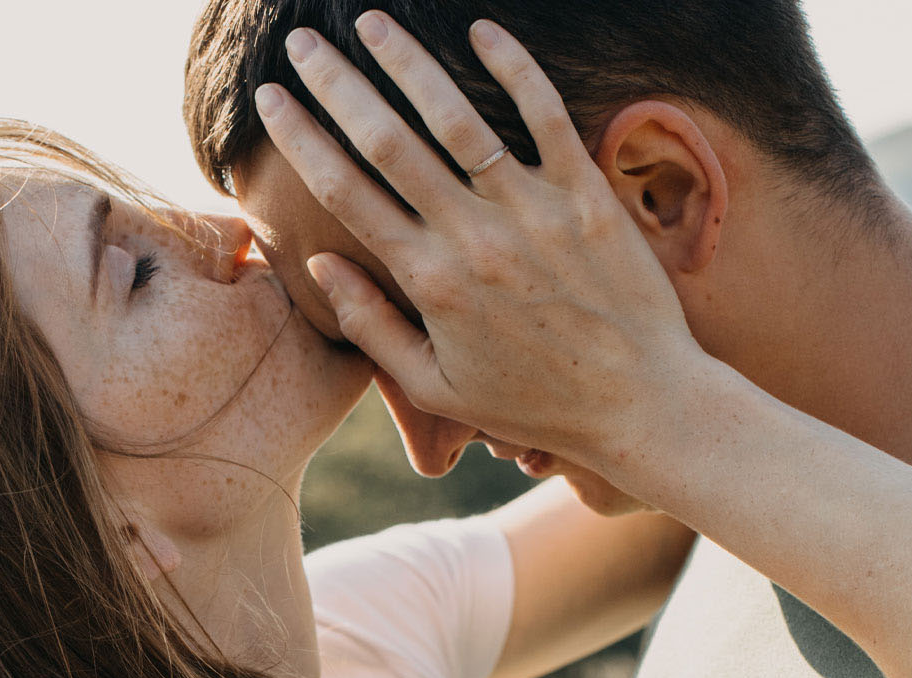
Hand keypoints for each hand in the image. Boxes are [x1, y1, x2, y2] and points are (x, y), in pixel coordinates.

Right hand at [254, 12, 711, 469]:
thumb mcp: (435, 386)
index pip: (345, 192)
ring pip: (456, 118)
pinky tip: (481, 29)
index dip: (300, 138)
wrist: (641, 405)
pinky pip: (546, 116)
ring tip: (370, 21)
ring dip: (407, 62)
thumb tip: (320, 264)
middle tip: (300, 43)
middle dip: (335, 84)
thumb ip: (371, 326)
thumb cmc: (533, 402)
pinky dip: (514, 68)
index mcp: (428, 281)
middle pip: (386, 142)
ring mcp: (533, 211)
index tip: (270, 100)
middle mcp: (472, 238)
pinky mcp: (587, 196)